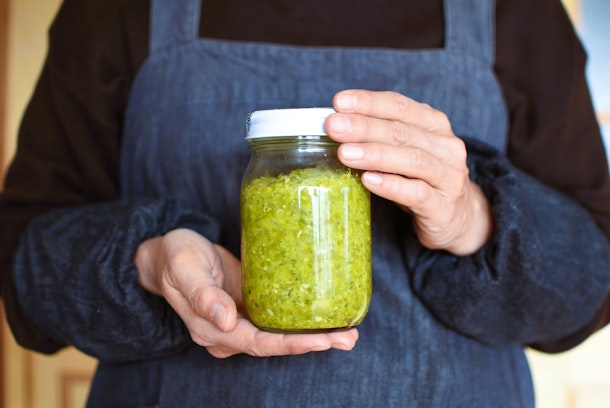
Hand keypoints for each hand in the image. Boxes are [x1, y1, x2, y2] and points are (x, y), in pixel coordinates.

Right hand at [134, 228, 358, 357]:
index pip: (257, 343)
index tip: (321, 341)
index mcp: (211, 329)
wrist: (171, 254)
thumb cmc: (175, 257)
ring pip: (280, 334)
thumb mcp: (183, 268)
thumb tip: (225, 319)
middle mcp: (228, 332)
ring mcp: (240, 321)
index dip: (289, 344)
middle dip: (312, 344)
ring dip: (314, 335)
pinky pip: (278, 318)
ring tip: (348, 332)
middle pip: (275, 344)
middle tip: (348, 338)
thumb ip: (201, 293)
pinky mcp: (249, 307)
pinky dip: (302, 320)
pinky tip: (326, 315)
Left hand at [326, 90, 492, 255]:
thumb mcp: (404, 152)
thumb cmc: (420, 180)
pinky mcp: (443, 207)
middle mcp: (446, 147)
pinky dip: (391, 185)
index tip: (339, 102)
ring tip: (345, 153)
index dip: (369, 102)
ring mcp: (448, 177)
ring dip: (375, 155)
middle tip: (334, 126)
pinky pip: (417, 193)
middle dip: (364, 127)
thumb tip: (335, 127)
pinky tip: (368, 181)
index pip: (400, 105)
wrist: (457, 218)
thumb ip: (379, 138)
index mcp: (434, 125)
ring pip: (411, 160)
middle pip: (401, 132)